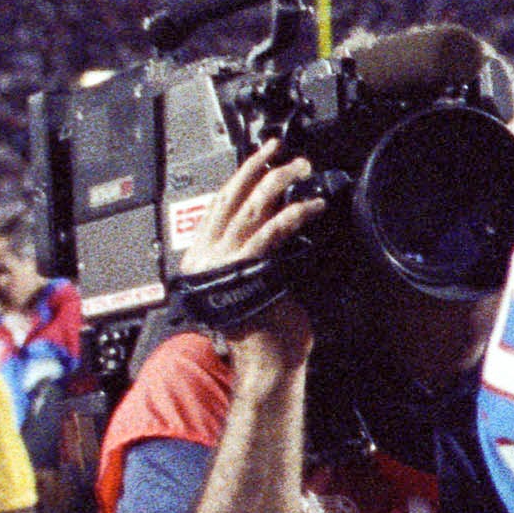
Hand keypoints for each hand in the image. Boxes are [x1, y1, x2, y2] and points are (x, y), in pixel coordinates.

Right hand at [180, 140, 326, 372]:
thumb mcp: (248, 280)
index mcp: (201, 258)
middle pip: (231, 198)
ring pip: (251, 208)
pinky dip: (295, 214)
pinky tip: (312, 206)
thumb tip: (268, 217)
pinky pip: (273, 232)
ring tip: (300, 169)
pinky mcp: (252, 270)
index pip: (218, 204)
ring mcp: (227, 263)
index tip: (260, 156)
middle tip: (280, 151)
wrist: (265, 361)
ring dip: (279, 183)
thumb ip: (248, 251)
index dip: (240, 176)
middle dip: (258, 168)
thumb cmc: (263, 326)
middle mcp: (208, 258)